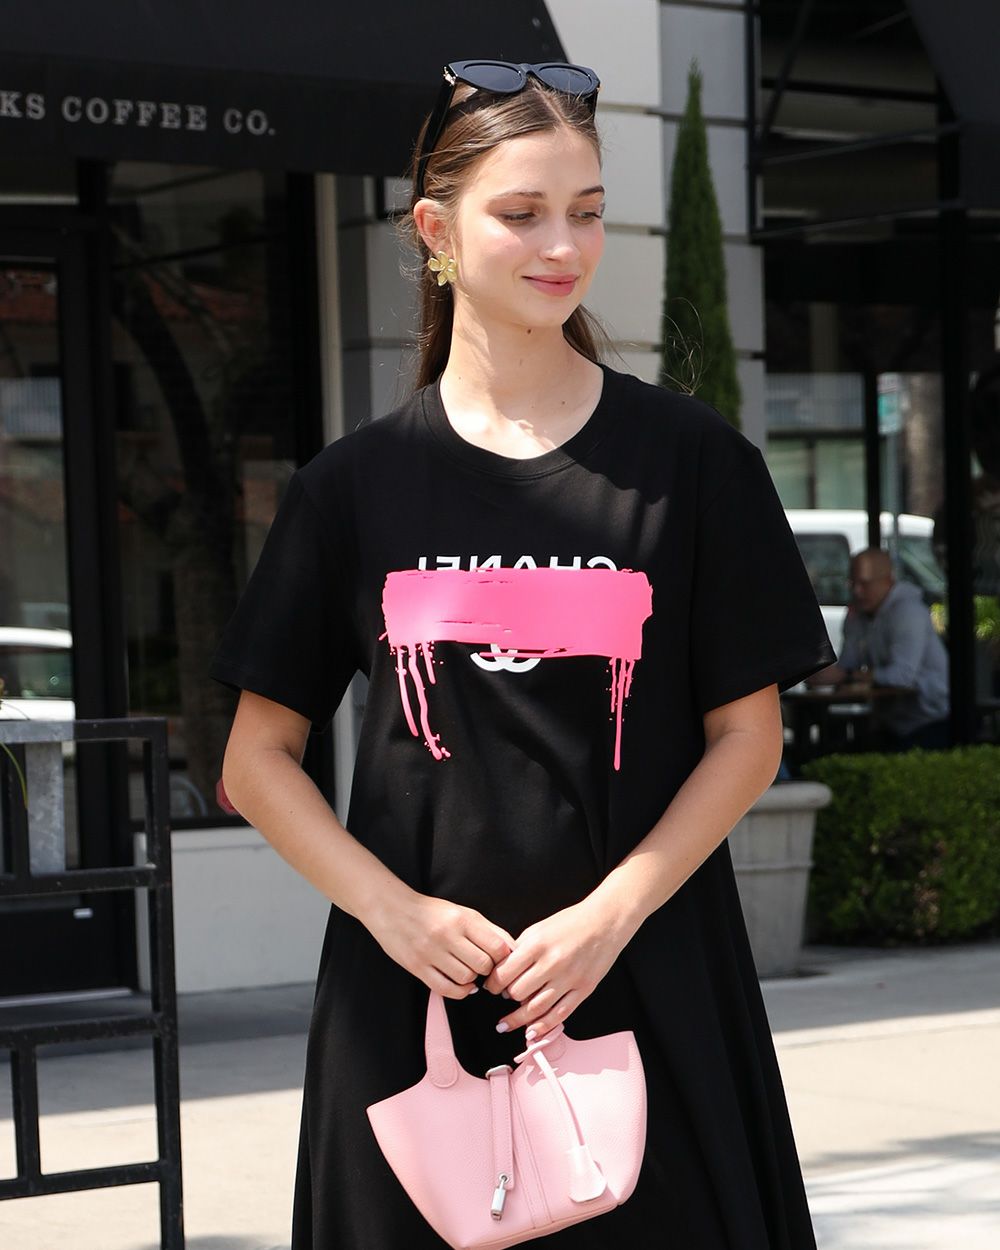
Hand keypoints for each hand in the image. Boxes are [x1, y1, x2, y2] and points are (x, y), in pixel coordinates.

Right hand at [365, 888, 514, 999]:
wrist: (392, 909)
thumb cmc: (432, 912)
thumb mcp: (463, 913)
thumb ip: (489, 930)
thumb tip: (513, 949)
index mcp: (463, 919)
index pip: (497, 946)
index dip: (503, 957)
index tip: (499, 959)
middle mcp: (448, 935)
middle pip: (483, 965)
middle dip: (488, 970)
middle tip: (483, 968)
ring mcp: (431, 952)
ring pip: (466, 979)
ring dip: (472, 980)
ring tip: (468, 971)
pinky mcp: (418, 967)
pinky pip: (446, 989)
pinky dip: (459, 992)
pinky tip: (460, 984)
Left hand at [483, 896, 634, 1039]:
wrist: (605, 922)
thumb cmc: (570, 923)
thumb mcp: (538, 928)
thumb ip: (519, 950)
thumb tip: (502, 971)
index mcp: (537, 944)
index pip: (505, 973)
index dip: (493, 984)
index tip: (491, 987)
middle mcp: (552, 963)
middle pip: (518, 992)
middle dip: (507, 997)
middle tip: (504, 997)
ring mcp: (569, 978)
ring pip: (536, 1008)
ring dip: (517, 1019)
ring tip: (506, 1024)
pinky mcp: (583, 990)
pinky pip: (560, 1014)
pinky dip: (543, 1026)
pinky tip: (530, 1032)